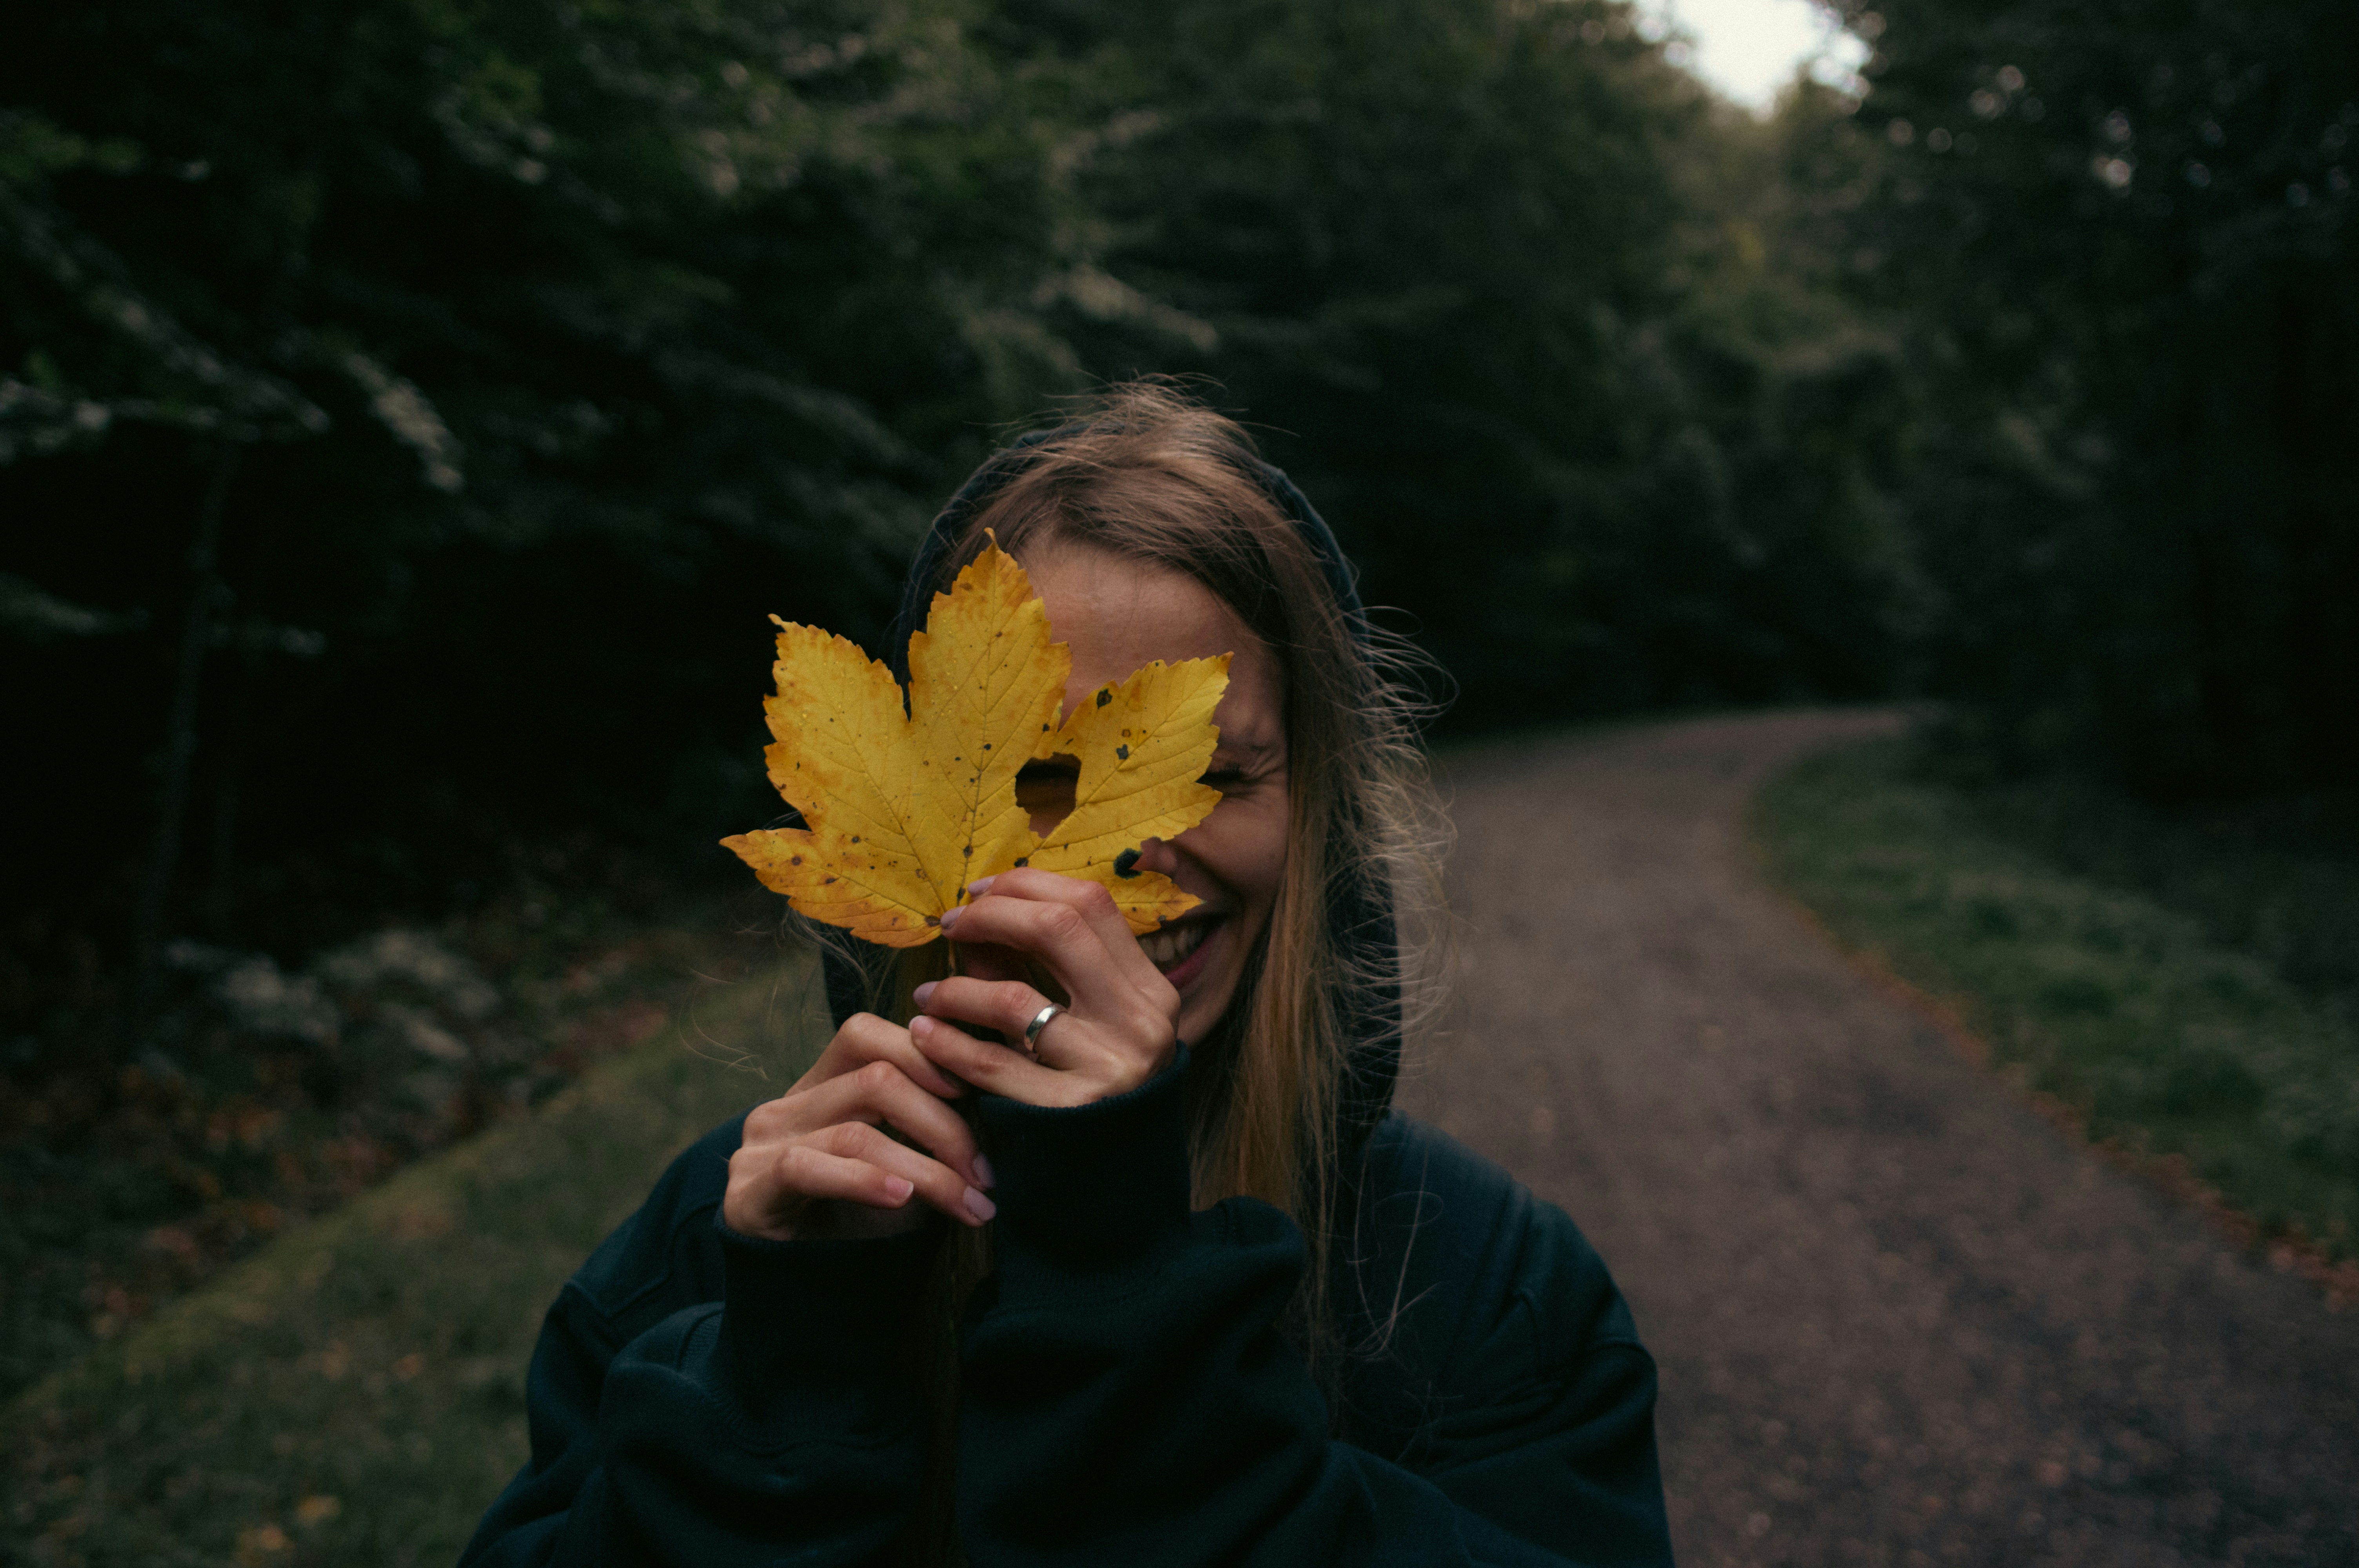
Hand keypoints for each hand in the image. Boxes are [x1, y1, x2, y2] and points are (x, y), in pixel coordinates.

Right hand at [723, 1012, 996, 1240]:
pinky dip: (864, 1181)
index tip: (977, 1093)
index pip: (865, 1035)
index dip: (923, 1053)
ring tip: (967, 1202)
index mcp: (818, 1086)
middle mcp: (785, 1105)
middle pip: (876, 1079)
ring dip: (925, 1169)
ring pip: (857, 1130)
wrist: (790, 1291)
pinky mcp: (749, 1192)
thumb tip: (999, 1108)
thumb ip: (925, 1128)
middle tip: (986, 1174)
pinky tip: (901, 1200)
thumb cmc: (854, 1221)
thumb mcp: (896, 1164)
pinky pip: (808, 1168)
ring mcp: (762, 1146)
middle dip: (945, 1126)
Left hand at [908, 869, 1181, 1109]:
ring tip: (928, 995)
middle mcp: (1140, 1023)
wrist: (1113, 1188)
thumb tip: (976, 917)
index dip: (1027, 885)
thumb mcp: (1087, 1022)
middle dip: (990, 916)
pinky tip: (924, 1034)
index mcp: (1151, 991)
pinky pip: (992, 1064)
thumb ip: (1040, 968)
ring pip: (1014, 998)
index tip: (978, 893)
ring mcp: (1108, 1068)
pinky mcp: (1067, 1114)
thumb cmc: (1091, 1089)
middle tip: (950, 926)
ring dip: (956, 988)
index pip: (1090, 904)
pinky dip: (948, 1043)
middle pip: (1057, 928)